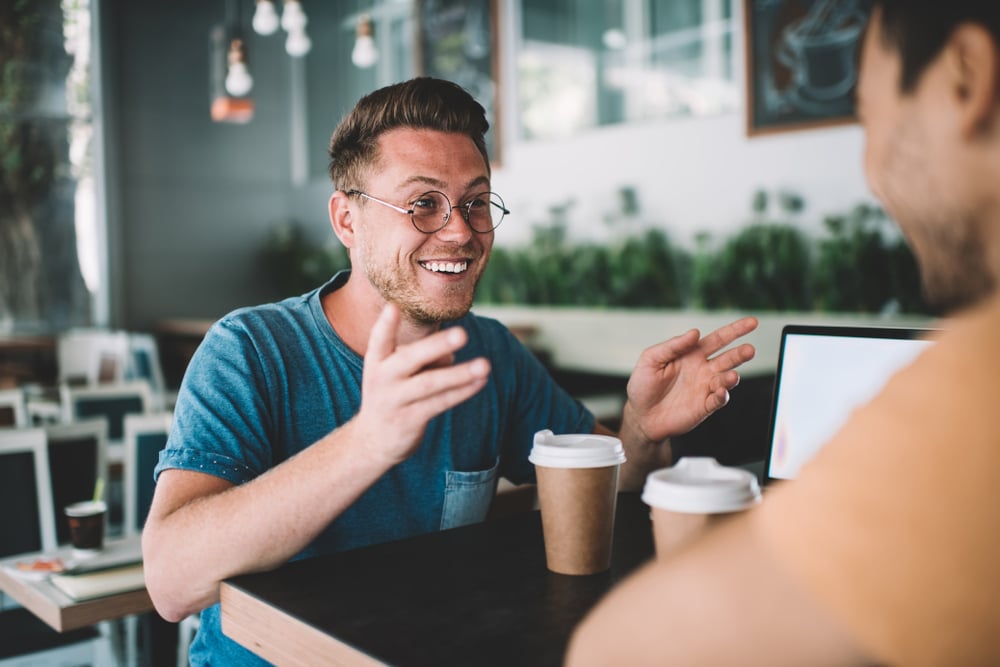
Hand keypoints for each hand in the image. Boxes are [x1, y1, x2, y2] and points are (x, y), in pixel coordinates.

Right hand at [353, 304, 490, 466]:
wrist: (372, 440)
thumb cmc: (393, 393)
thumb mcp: (399, 372)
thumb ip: (423, 358)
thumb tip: (450, 356)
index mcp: (377, 360)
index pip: (379, 339)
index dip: (386, 324)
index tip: (394, 307)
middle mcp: (382, 378)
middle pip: (410, 359)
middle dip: (436, 346)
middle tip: (462, 334)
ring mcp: (394, 401)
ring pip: (430, 384)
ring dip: (459, 374)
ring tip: (484, 365)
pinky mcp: (409, 420)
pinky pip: (439, 403)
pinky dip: (461, 392)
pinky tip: (480, 382)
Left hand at [624, 316, 757, 444]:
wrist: (640, 416)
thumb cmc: (643, 385)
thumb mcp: (651, 359)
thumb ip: (672, 345)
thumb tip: (694, 332)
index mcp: (692, 354)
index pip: (718, 339)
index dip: (735, 330)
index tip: (752, 322)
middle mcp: (703, 370)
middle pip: (728, 358)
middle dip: (741, 354)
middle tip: (749, 350)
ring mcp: (705, 388)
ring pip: (726, 380)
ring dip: (732, 377)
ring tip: (732, 376)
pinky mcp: (704, 407)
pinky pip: (718, 400)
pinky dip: (722, 396)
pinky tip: (721, 392)